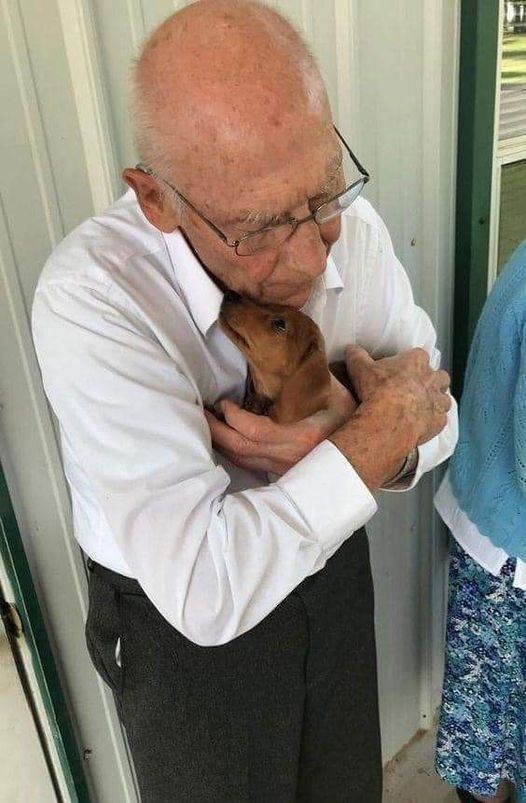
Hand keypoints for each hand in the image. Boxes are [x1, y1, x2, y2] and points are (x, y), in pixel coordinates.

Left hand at [204, 375, 356, 475]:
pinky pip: (251, 465)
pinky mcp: (283, 473)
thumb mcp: (333, 390)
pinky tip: (223, 438)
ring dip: (221, 443)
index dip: (234, 419)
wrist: (371, 447)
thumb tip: (286, 352)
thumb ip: (309, 377)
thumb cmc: (351, 413)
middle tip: (201, 414)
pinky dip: (233, 451)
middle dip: (217, 432)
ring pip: (243, 461)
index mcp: (304, 437)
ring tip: (207, 423)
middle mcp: (293, 458)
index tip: (224, 403)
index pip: (257, 433)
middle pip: (243, 450)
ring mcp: (287, 470)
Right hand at [329, 346, 451, 487]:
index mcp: (417, 361)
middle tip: (415, 389)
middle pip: (440, 376)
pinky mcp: (439, 421)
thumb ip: (357, 355)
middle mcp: (433, 378)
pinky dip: (433, 421)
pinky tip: (421, 424)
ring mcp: (438, 401)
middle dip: (431, 381)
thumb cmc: (376, 391)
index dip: (411, 363)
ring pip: (444, 398)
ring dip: (436, 401)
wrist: (388, 421)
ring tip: (421, 407)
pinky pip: (441, 419)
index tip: (402, 370)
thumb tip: (350, 348)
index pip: (420, 355)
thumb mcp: (360, 368)